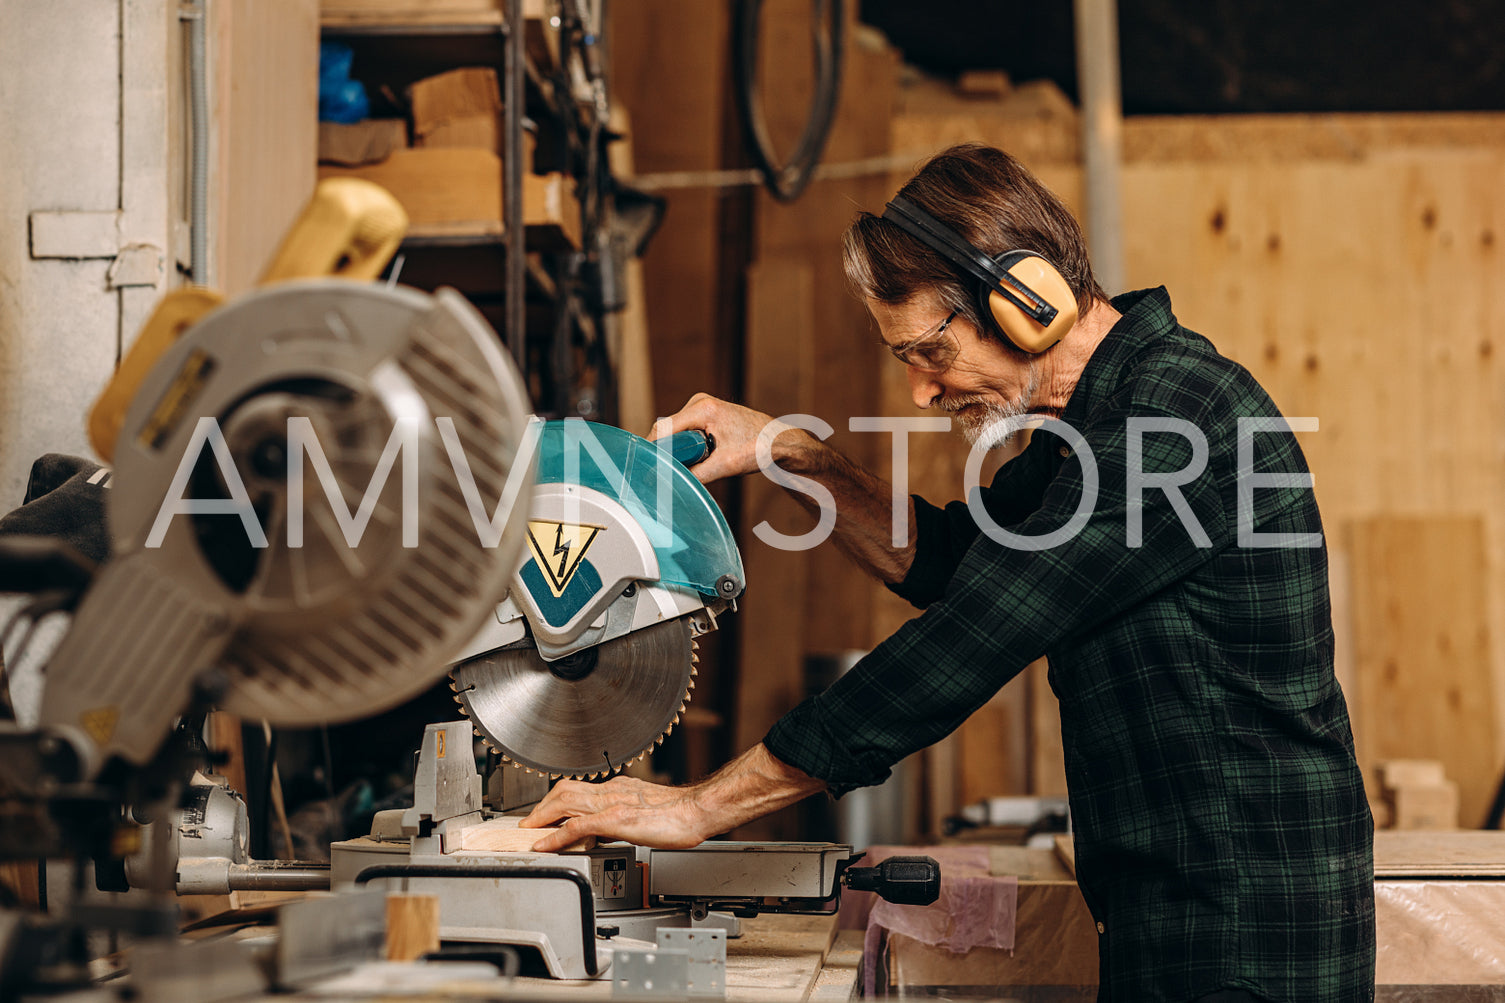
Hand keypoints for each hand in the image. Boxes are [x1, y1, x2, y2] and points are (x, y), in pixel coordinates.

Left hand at [518, 744, 824, 851]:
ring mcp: (613, 804)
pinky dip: (557, 836)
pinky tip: (545, 846)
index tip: (540, 814)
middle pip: (563, 791)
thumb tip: (605, 827)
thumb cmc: (680, 813)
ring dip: (542, 817)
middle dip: (540, 807)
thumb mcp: (644, 810)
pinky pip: (578, 826)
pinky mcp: (618, 819)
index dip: (552, 801)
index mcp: (617, 788)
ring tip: (528, 832)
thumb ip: (622, 815)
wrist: (699, 810)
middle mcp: (611, 791)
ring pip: (565, 802)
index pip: (576, 789)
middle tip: (526, 824)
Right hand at [649, 393, 816, 484]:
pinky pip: (684, 431)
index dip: (652, 449)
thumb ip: (696, 475)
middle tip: (676, 472)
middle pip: (667, 430)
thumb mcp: (725, 466)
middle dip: (668, 451)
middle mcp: (699, 402)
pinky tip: (700, 456)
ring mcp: (702, 406)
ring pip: (675, 432)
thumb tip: (673, 483)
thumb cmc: (759, 448)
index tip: (646, 468)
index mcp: (703, 409)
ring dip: (679, 449)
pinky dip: (686, 446)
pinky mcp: (705, 413)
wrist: (780, 441)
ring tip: (698, 463)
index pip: (663, 428)